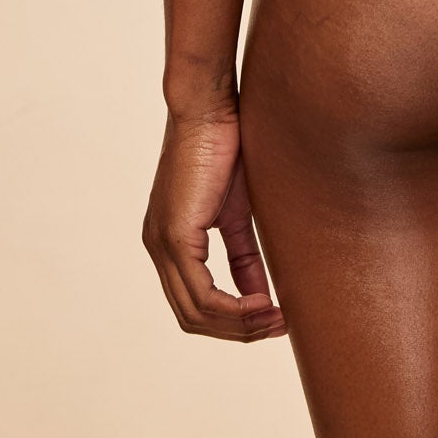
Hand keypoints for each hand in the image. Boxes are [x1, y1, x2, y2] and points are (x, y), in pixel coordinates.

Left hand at [142, 107, 286, 341]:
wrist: (210, 106)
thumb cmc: (227, 145)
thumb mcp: (238, 210)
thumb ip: (244, 253)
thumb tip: (261, 292)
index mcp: (171, 241)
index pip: (195, 302)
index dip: (233, 320)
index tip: (272, 320)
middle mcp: (158, 248)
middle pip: (193, 317)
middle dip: (238, 331)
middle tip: (279, 327)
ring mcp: (162, 244)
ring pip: (196, 312)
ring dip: (239, 326)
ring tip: (277, 320)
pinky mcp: (174, 235)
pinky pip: (201, 293)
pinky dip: (234, 308)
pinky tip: (263, 305)